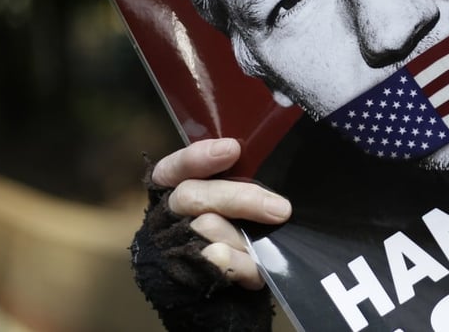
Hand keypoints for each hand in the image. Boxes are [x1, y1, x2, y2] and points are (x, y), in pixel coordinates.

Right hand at [152, 137, 291, 289]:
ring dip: (242, 239)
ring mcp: (171, 246)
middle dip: (242, 199)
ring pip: (206, 227)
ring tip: (263, 250)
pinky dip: (241, 266)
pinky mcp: (183, 276)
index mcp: (177, 190)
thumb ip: (240, 188)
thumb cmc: (237, 237)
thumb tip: (270, 182)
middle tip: (280, 209)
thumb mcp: (234, 207)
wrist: (226, 300)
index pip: (175, 167)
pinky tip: (255, 273)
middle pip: (193, 195)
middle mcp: (168, 216)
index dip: (198, 157)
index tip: (232, 149)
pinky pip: (215, 261)